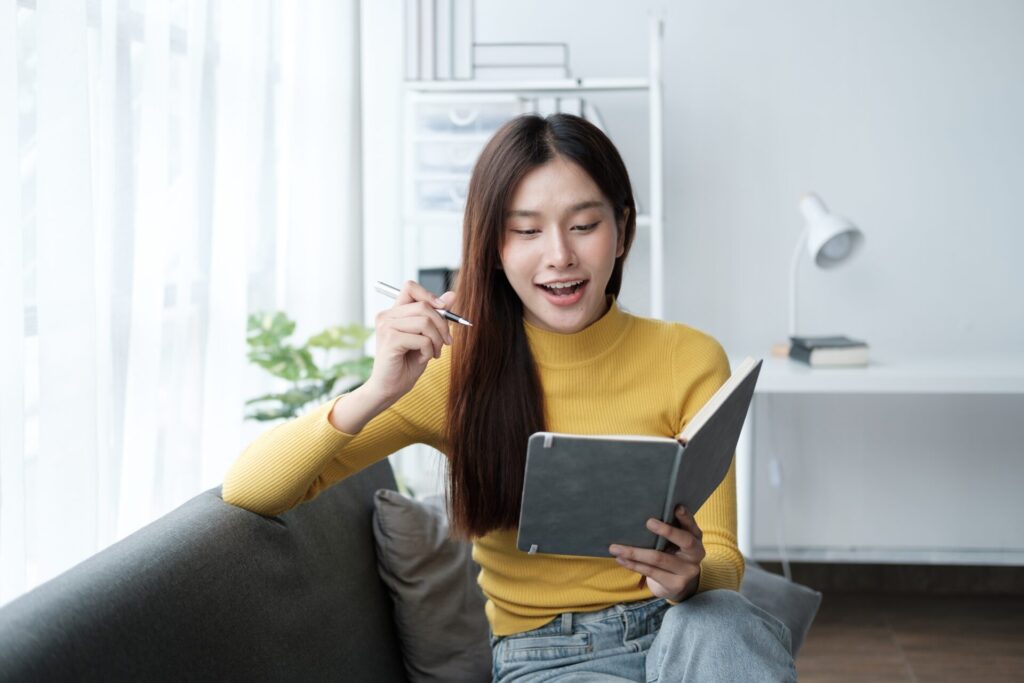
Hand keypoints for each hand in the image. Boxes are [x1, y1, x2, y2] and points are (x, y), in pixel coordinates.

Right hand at [363, 281, 454, 404]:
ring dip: (437, 340)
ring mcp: (386, 327)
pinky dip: (429, 351)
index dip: (429, 295)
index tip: (443, 310)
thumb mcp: (427, 336)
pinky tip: (424, 359)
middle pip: (424, 306)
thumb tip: (452, 295)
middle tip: (446, 343)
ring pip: (425, 322)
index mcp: (394, 312)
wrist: (390, 388)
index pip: (410, 287)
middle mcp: (387, 316)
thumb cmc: (407, 362)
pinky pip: (422, 339)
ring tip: (434, 353)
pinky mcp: (390, 340)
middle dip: (442, 325)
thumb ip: (436, 315)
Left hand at [608, 505, 703, 601]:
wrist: (675, 584)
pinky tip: (621, 559)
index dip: (686, 517)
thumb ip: (669, 528)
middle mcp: (696, 555)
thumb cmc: (670, 554)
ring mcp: (687, 572)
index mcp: (696, 538)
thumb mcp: (674, 541)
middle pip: (684, 541)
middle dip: (666, 530)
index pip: (692, 525)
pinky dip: (633, 565)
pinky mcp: (675, 584)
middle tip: (649, 522)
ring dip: (634, 552)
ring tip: (616, 548)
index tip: (676, 507)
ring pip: (659, 559)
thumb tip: (644, 512)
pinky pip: (651, 572)